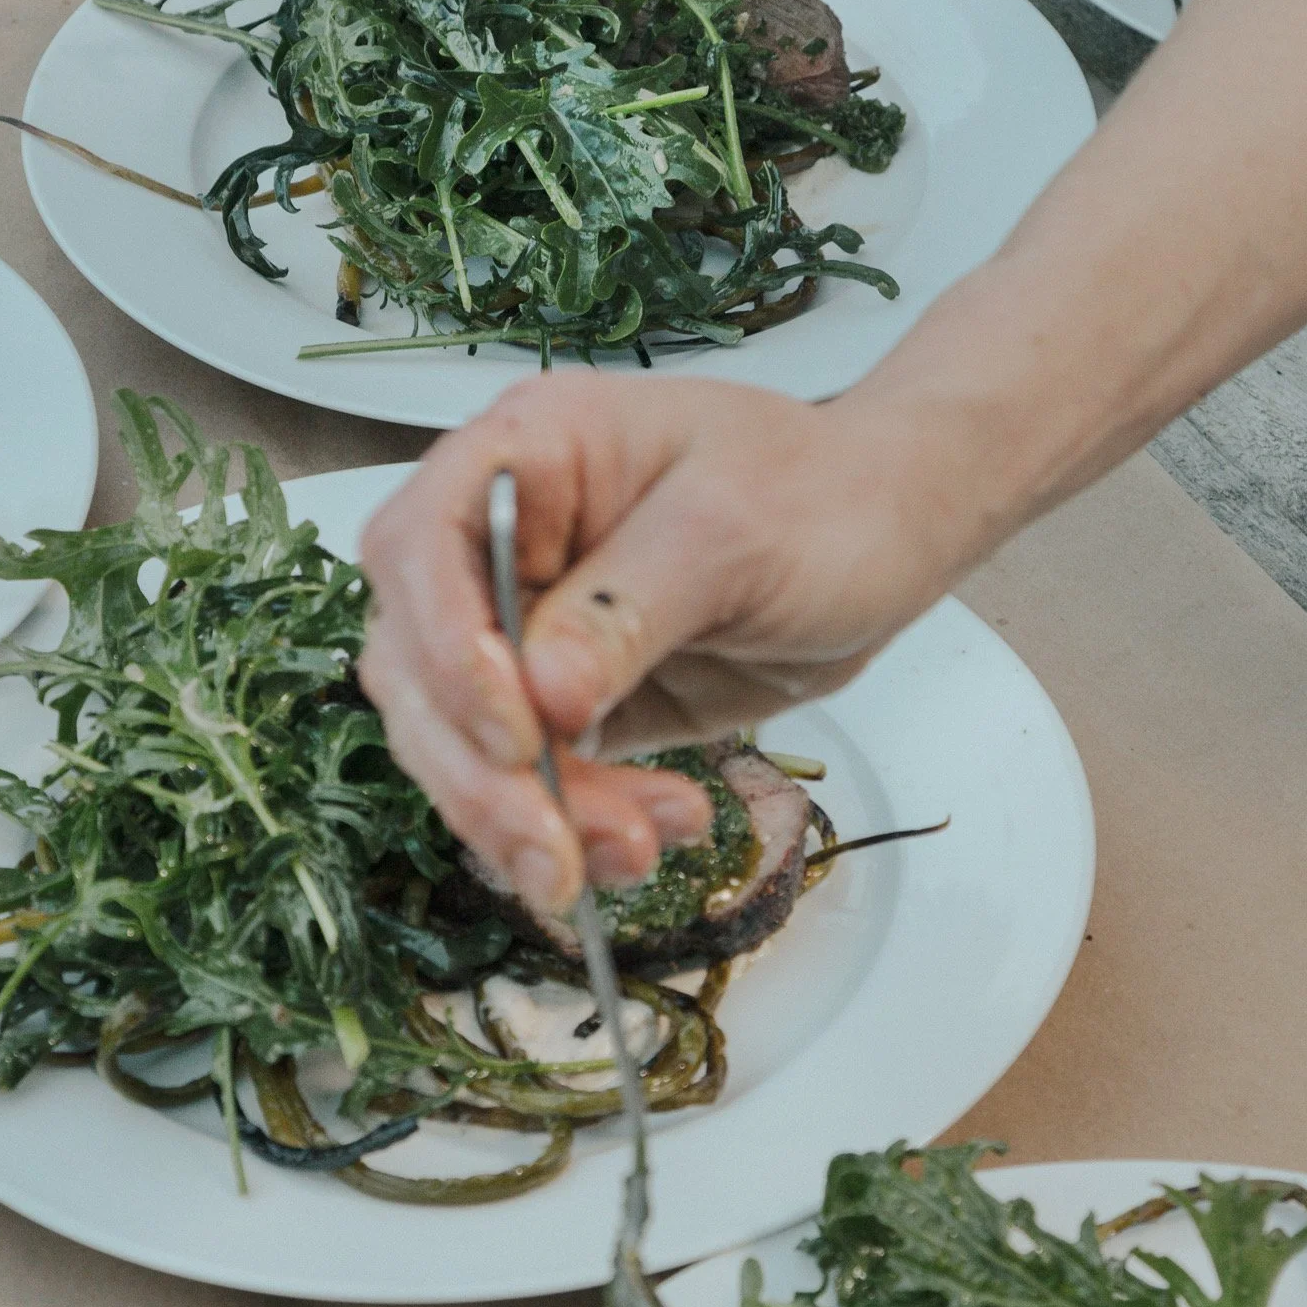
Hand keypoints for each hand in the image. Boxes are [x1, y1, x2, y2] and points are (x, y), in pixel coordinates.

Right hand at [357, 369, 973, 917]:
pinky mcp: (563, 704)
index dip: (447, 646)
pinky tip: (650, 838)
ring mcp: (524, 628)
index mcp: (525, 454)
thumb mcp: (734, 534)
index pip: (420, 547)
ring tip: (640, 851)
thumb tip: (543, 696)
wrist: (887, 534)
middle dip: (483, 772)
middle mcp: (501, 542)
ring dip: (532, 818)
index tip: (516, 730)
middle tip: (556, 849)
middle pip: (418, 666)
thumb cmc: (820, 493)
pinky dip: (576, 828)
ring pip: (462, 744)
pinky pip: (529, 782)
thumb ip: (630, 608)